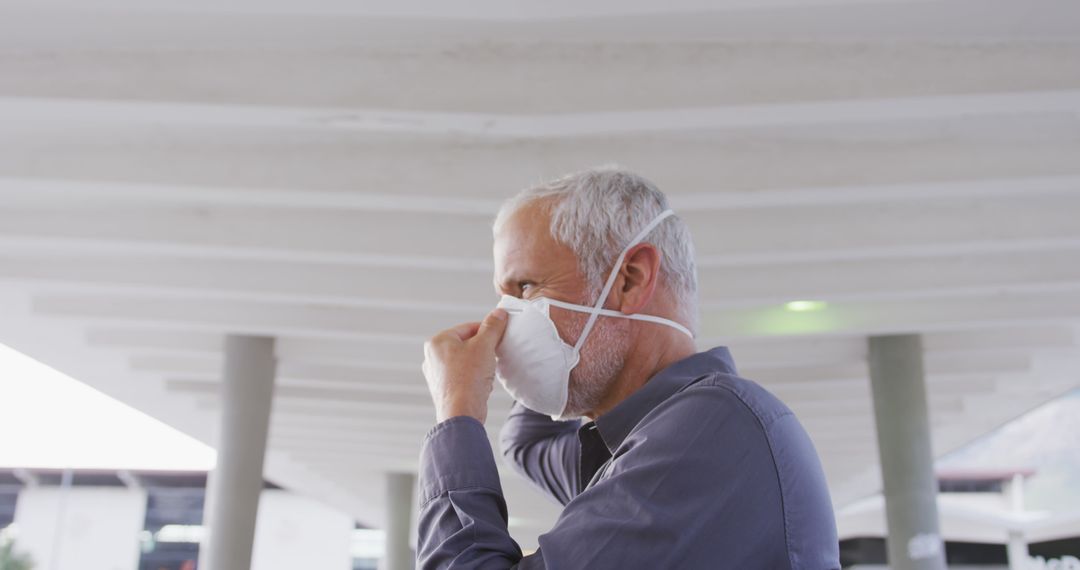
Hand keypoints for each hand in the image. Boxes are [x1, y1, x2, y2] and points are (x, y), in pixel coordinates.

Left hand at [422, 308, 507, 423]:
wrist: (461, 413)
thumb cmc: (468, 378)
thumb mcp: (484, 346)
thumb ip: (492, 327)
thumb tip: (499, 313)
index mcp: (437, 342)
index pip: (468, 327)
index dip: (487, 331)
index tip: (500, 335)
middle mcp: (432, 357)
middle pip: (466, 344)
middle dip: (483, 350)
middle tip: (493, 356)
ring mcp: (436, 374)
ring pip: (466, 361)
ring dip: (480, 365)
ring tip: (486, 373)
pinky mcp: (443, 389)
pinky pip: (463, 376)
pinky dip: (475, 378)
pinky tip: (481, 385)